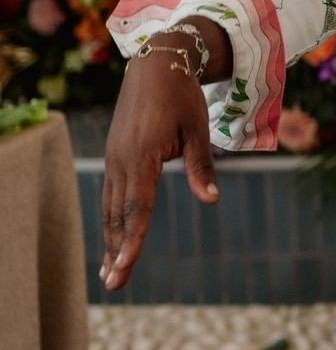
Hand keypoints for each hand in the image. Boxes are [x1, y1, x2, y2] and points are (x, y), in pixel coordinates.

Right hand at [100, 46, 219, 291]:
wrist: (157, 64)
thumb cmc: (182, 97)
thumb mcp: (196, 130)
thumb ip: (201, 166)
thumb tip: (212, 200)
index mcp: (142, 156)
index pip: (138, 207)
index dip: (132, 239)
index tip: (125, 266)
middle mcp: (122, 161)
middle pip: (118, 215)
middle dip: (116, 251)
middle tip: (114, 285)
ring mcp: (115, 159)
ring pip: (110, 207)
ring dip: (110, 239)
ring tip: (108, 271)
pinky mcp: (115, 155)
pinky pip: (110, 194)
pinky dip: (110, 219)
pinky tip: (111, 237)